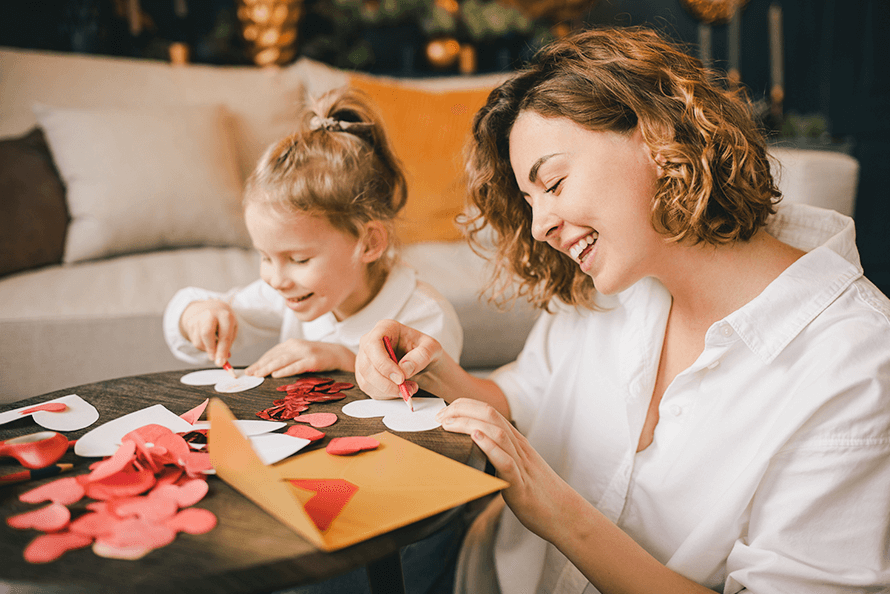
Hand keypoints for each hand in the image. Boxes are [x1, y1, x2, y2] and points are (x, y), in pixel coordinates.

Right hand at [179, 300, 237, 365]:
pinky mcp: (190, 323)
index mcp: (225, 316)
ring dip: (207, 349)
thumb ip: (228, 343)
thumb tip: (223, 358)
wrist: (211, 307)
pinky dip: (202, 345)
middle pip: (207, 334)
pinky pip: (194, 340)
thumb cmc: (224, 321)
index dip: (222, 351)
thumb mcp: (232, 328)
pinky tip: (206, 340)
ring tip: (213, 345)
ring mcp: (198, 318)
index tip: (221, 362)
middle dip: (210, 349)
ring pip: (199, 340)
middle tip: (214, 358)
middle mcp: (211, 315)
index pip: (224, 336)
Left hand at [245, 339, 354, 377]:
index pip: (272, 353)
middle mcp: (296, 346)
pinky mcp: (313, 360)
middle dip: (260, 365)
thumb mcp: (300, 354)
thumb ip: (287, 358)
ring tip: (258, 375)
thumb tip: (269, 369)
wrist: (339, 354)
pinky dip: (285, 370)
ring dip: (268, 368)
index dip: (260, 361)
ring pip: (282, 360)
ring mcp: (305, 352)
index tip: (250, 370)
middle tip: (250, 374)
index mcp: (291, 344)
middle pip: (274, 356)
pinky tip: (276, 375)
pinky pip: (296, 366)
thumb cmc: (318, 357)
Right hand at [355, 319, 442, 399]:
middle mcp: (370, 342)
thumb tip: (405, 369)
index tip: (400, 378)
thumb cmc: (423, 349)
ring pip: (366, 380)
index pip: (373, 345)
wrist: (421, 360)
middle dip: (386, 383)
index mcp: (385, 328)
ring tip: (409, 389)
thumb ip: (421, 355)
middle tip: (405, 389)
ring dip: (388, 391)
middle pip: (366, 366)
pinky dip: (386, 395)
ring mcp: (364, 359)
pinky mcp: (365, 375)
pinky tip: (401, 390)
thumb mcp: (431, 347)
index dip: (384, 364)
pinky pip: (370, 389)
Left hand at [435, 398, 571, 542]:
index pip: (489, 411)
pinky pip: (506, 462)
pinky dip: (490, 448)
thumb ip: (497, 454)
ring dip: (469, 425)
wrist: (564, 514)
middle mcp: (518, 447)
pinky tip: (476, 439)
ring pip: (497, 433)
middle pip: (490, 414)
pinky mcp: (521, 484)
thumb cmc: (537, 492)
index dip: (464, 406)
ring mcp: (521, 464)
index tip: (443, 412)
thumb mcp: (515, 466)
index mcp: (515, 441)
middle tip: (439, 417)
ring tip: (449, 424)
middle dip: (462, 410)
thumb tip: (470, 450)